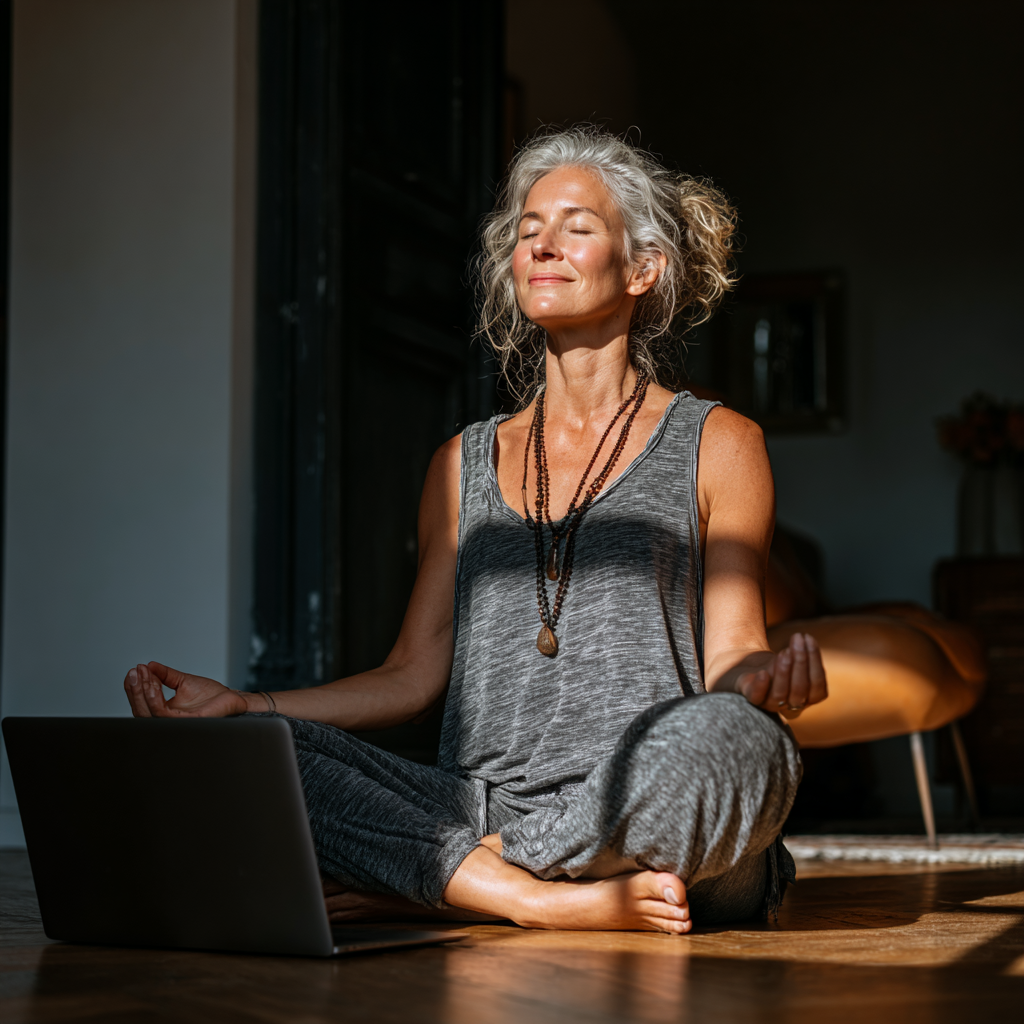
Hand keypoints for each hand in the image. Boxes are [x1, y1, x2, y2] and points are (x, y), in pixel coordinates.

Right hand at [123, 661, 246, 717]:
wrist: (231, 699)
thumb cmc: (211, 695)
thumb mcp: (183, 681)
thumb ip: (165, 675)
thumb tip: (149, 665)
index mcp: (165, 712)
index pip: (142, 702)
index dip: (135, 687)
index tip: (134, 669)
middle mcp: (168, 720)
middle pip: (140, 710)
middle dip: (134, 690)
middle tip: (134, 672)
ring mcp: (176, 723)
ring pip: (148, 713)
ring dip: (142, 692)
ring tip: (143, 675)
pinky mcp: (187, 722)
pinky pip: (164, 714)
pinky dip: (155, 700)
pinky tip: (153, 686)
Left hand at [735, 632, 826, 718]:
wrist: (752, 669)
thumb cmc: (779, 664)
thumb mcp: (795, 660)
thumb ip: (804, 656)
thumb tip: (807, 640)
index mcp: (808, 700)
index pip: (818, 688)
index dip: (815, 662)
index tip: (809, 638)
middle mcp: (791, 708)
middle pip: (800, 690)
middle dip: (800, 662)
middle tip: (798, 638)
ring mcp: (770, 704)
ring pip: (780, 694)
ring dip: (784, 671)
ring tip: (784, 652)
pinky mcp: (752, 698)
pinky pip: (756, 697)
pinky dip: (761, 686)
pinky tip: (763, 673)